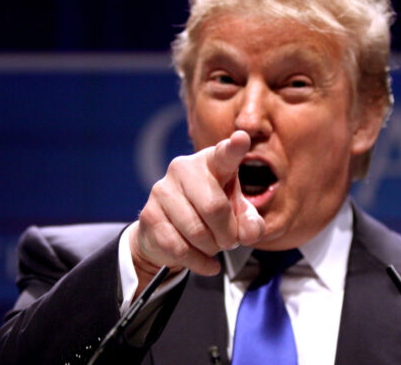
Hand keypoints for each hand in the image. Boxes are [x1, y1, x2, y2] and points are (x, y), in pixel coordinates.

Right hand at [129, 130, 264, 289]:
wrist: (167, 235)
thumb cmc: (210, 216)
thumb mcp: (237, 218)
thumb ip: (251, 224)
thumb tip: (248, 233)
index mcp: (212, 162)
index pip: (225, 154)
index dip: (234, 148)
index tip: (242, 139)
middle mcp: (184, 168)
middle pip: (215, 207)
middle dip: (227, 233)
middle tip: (229, 240)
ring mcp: (163, 189)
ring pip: (197, 231)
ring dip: (211, 248)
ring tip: (212, 246)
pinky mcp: (149, 214)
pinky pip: (180, 247)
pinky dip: (198, 262)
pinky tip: (205, 262)